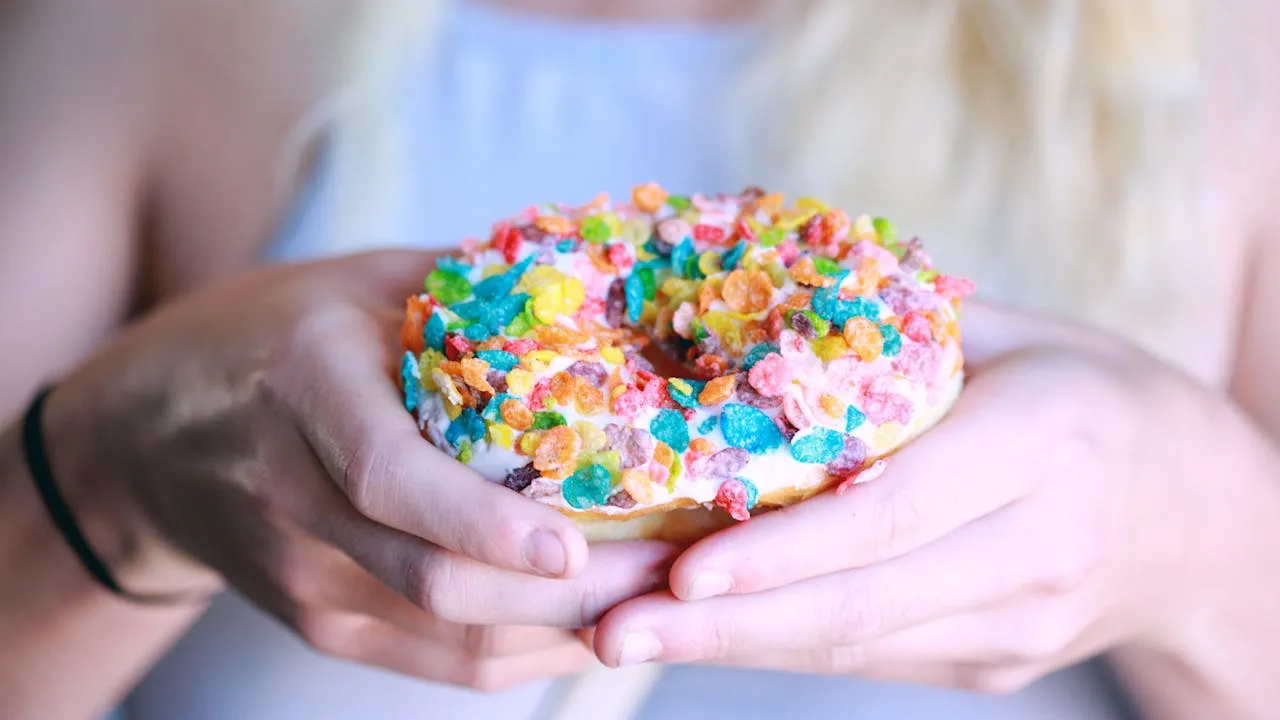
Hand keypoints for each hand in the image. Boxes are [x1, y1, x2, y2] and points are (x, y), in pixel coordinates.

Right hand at [44, 251, 676, 688]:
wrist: (143, 437)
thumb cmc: (266, 337)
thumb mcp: (355, 284)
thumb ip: (465, 290)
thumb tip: (601, 285)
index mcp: (305, 390)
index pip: (390, 479)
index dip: (485, 524)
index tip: (575, 545)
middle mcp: (294, 496)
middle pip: (436, 583)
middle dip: (568, 595)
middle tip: (669, 567)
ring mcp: (303, 577)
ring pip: (452, 640)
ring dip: (563, 633)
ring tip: (656, 599)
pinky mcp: (319, 622)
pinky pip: (438, 662)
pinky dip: (524, 653)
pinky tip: (592, 626)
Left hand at [592, 301, 1214, 692]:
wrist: (1208, 518)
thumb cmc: (1096, 397)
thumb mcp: (1026, 337)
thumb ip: (907, 336)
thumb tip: (762, 316)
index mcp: (1044, 447)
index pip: (895, 515)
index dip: (785, 551)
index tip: (684, 569)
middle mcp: (1037, 550)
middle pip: (862, 603)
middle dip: (727, 624)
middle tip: (612, 626)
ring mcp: (1020, 624)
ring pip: (859, 644)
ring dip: (736, 644)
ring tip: (628, 634)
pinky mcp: (997, 661)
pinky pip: (877, 655)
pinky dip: (784, 643)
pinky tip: (708, 631)